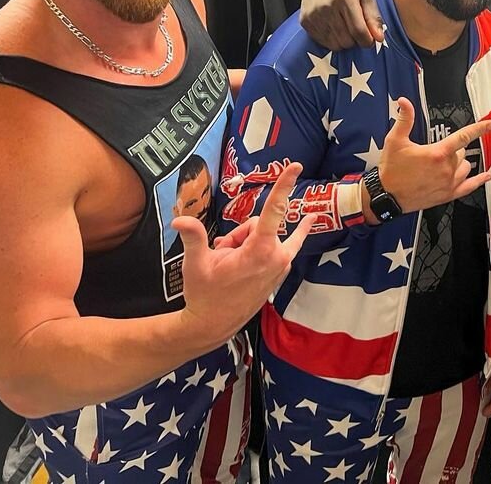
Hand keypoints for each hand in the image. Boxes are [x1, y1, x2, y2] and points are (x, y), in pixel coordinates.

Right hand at [174, 163, 315, 343]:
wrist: (214, 324)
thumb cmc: (205, 294)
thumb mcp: (195, 264)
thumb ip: (193, 237)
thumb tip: (180, 218)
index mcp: (260, 251)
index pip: (273, 210)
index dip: (283, 186)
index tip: (295, 167)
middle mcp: (277, 256)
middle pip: (257, 224)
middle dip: (238, 234)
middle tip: (221, 255)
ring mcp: (282, 263)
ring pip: (264, 235)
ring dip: (246, 243)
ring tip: (231, 263)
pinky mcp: (282, 269)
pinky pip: (289, 242)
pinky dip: (299, 231)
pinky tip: (311, 219)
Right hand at [299, 0, 383, 49]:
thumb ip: (374, 18)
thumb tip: (379, 39)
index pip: (359, 31)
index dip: (367, 41)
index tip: (370, 40)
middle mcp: (327, 6)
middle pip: (346, 40)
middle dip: (355, 41)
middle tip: (355, 31)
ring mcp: (314, 14)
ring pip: (334, 44)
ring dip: (343, 41)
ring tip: (345, 28)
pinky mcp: (305, 20)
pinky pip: (322, 42)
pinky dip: (331, 40)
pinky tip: (333, 27)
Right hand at [372, 98, 490, 213]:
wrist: (387, 196)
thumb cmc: (391, 170)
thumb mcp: (395, 141)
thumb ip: (404, 119)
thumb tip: (404, 102)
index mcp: (437, 153)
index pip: (464, 136)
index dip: (480, 128)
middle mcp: (446, 169)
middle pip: (461, 152)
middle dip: (452, 149)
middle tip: (435, 153)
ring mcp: (448, 183)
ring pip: (466, 167)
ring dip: (459, 162)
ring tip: (444, 164)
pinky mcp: (447, 195)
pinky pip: (470, 187)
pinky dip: (479, 181)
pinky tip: (486, 177)